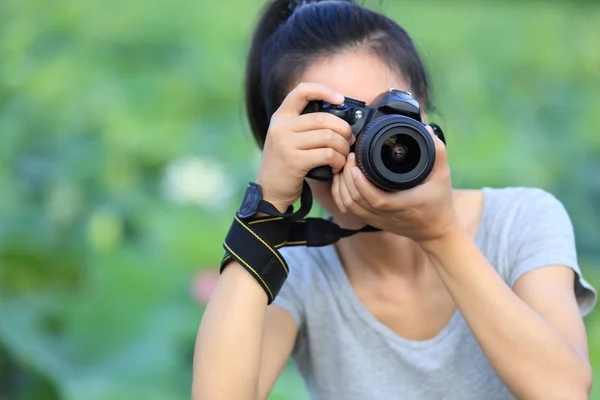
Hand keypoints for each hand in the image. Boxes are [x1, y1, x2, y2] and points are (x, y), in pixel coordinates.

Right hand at [256, 82, 354, 211]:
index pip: (302, 91)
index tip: (340, 99)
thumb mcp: (287, 138)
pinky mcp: (294, 161)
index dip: (324, 90)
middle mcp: (280, 127)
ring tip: (343, 156)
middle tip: (349, 140)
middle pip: (323, 118)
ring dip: (343, 148)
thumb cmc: (285, 165)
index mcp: (280, 117)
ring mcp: (285, 144)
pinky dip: (338, 161)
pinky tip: (336, 166)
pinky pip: (327, 154)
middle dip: (344, 129)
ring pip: (328, 137)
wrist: (269, 192)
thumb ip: (305, 125)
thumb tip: (340, 116)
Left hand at [331, 126, 459, 243]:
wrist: (435, 230)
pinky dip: (341, 196)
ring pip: (349, 207)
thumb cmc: (439, 202)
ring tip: (343, 167)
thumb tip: (427, 130)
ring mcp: (377, 220)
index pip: (375, 199)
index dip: (360, 183)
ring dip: (341, 187)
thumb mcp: (442, 176)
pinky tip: (341, 182)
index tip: (355, 164)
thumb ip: (438, 153)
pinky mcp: (371, 221)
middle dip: (347, 178)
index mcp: (403, 205)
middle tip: (348, 158)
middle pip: (356, 201)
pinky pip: (349, 211)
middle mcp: (386, 215)